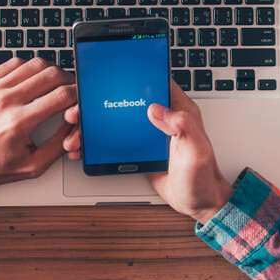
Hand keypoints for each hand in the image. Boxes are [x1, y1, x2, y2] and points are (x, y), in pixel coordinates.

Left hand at [0, 57, 75, 210]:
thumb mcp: (33, 166)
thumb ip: (60, 144)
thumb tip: (75, 124)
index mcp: (19, 123)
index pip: (62, 96)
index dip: (78, 95)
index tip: (79, 100)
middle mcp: (5, 101)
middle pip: (52, 74)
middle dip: (68, 80)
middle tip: (70, 89)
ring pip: (34, 64)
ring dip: (50, 71)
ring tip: (53, 84)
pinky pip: (13, 63)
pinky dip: (28, 68)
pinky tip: (31, 80)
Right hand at [63, 80, 232, 223]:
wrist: (199, 203)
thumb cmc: (203, 178)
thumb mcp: (196, 151)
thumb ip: (181, 125)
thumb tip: (156, 108)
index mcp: (179, 111)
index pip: (154, 82)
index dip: (132, 76)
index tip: (107, 78)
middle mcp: (163, 118)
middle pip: (126, 101)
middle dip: (100, 104)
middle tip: (80, 111)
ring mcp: (149, 134)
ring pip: (116, 121)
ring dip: (94, 126)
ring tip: (76, 134)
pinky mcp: (140, 149)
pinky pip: (116, 141)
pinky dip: (98, 145)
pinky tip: (84, 149)